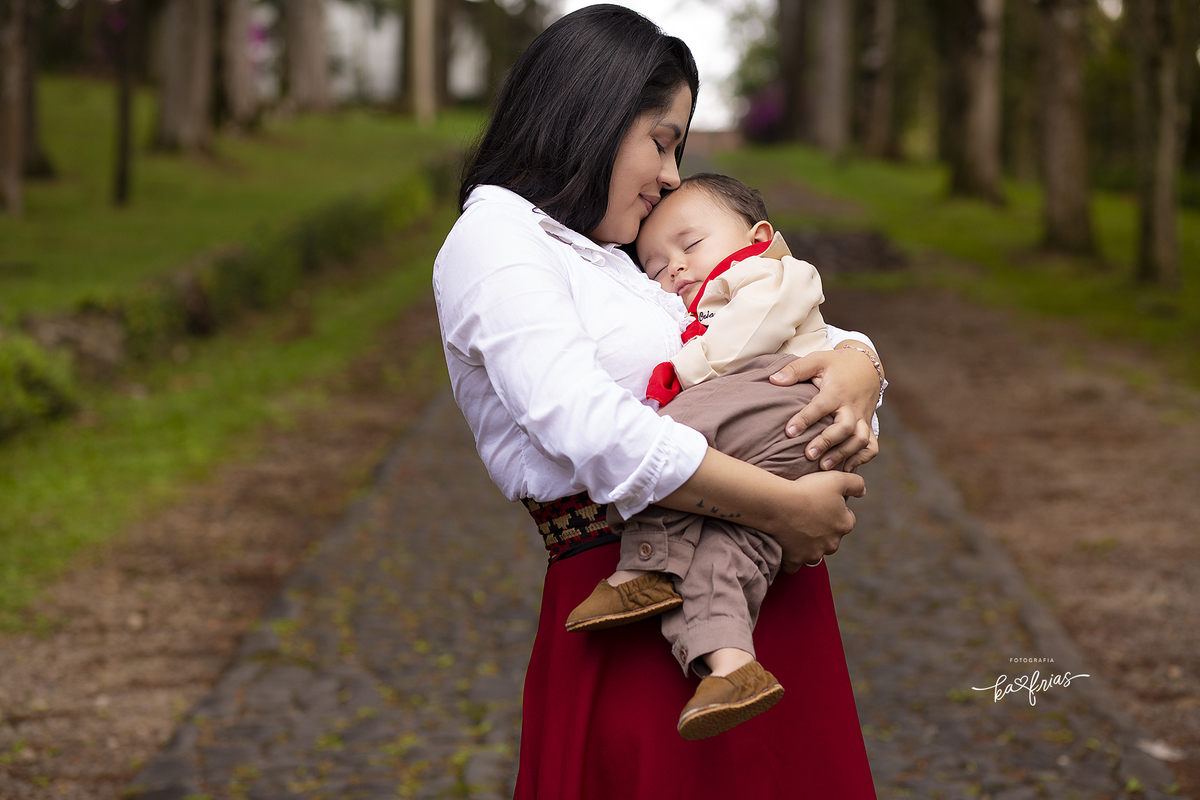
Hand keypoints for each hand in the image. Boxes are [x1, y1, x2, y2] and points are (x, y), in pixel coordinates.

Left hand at [770, 345, 880, 470]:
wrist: (866, 365)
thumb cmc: (836, 364)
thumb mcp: (816, 360)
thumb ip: (795, 369)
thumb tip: (773, 379)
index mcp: (837, 390)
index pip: (821, 406)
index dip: (805, 419)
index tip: (789, 432)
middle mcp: (851, 406)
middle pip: (844, 427)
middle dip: (827, 442)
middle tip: (809, 455)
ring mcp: (862, 417)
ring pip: (860, 439)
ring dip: (843, 454)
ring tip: (823, 466)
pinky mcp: (868, 425)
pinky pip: (871, 445)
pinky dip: (862, 458)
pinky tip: (845, 468)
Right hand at [773, 470, 865, 572]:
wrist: (779, 505)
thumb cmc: (808, 490)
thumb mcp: (836, 479)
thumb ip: (856, 483)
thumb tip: (863, 491)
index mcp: (845, 524)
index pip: (846, 519)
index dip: (835, 510)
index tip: (821, 502)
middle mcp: (833, 543)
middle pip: (831, 537)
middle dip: (823, 529)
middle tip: (807, 514)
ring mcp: (814, 554)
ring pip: (815, 552)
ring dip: (809, 545)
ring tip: (796, 530)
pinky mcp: (795, 560)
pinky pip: (795, 565)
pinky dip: (792, 558)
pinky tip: (787, 548)